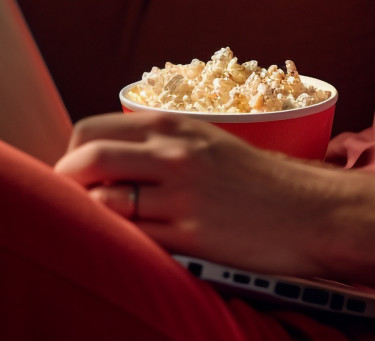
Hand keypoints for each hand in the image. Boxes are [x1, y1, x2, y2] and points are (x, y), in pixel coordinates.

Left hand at [54, 111, 334, 275]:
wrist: (310, 211)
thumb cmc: (259, 181)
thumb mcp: (209, 143)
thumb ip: (161, 145)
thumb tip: (106, 158)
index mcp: (174, 127)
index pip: (91, 130)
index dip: (68, 155)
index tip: (69, 175)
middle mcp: (174, 154)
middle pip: (86, 159)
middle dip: (64, 183)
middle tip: (66, 203)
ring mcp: (181, 195)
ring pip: (103, 202)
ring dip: (87, 216)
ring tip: (93, 227)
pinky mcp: (191, 235)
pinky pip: (132, 238)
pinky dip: (118, 242)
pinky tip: (124, 246)